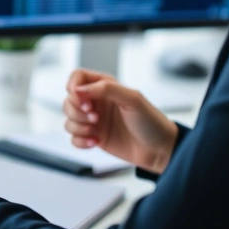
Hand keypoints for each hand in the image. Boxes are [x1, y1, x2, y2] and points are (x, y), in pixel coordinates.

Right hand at [63, 70, 178, 173]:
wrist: (160, 151)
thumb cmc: (151, 122)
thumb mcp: (132, 99)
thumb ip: (105, 89)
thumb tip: (79, 90)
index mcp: (105, 87)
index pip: (78, 77)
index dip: (74, 86)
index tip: (82, 98)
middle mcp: (97, 102)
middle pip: (68, 100)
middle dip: (77, 111)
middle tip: (95, 117)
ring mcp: (94, 121)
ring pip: (68, 120)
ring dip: (78, 127)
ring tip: (95, 132)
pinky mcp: (94, 137)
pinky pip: (74, 138)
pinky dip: (80, 141)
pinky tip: (95, 142)